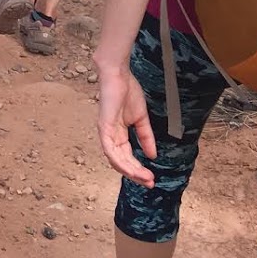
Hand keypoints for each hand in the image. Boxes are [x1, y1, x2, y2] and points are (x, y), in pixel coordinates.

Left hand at [96, 65, 155, 186]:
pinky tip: (131, 168)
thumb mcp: (141, 119)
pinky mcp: (103, 126)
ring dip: (130, 171)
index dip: (138, 169)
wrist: (119, 74)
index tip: (152, 178)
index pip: (127, 156)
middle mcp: (110, 136)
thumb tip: (153, 155)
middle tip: (150, 183)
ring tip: (145, 178)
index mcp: (118, 134)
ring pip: (115, 159)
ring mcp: (106, 132)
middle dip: (135, 174)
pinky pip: (109, 149)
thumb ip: (145, 137)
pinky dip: (120, 160)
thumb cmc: (127, 92)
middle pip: (121, 162)